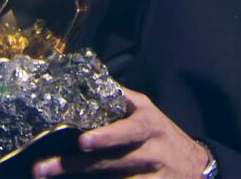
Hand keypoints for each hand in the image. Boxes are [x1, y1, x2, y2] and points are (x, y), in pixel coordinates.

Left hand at [32, 86, 208, 177]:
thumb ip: (118, 97)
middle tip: (45, 169)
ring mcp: (151, 175)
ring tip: (47, 174)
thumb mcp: (146, 110)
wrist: (196, 166)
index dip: (107, 136)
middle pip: (112, 162)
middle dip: (76, 166)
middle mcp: (150, 150)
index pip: (127, 129)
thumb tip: (88, 72)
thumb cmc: (161, 133)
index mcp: (147, 124)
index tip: (83, 141)